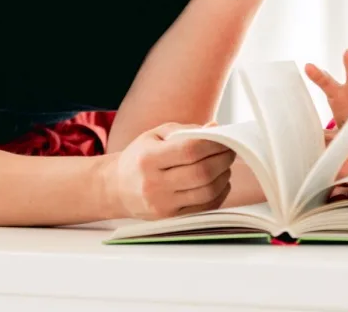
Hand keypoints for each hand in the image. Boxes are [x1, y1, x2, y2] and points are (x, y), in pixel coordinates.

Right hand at [106, 123, 234, 219]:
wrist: (117, 188)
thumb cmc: (140, 157)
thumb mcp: (155, 135)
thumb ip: (186, 131)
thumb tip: (216, 128)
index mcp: (148, 159)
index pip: (190, 150)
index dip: (214, 143)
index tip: (225, 137)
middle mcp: (153, 184)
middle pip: (201, 173)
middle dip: (223, 159)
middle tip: (230, 150)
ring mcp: (162, 205)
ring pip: (207, 192)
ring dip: (224, 177)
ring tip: (225, 165)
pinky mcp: (170, 219)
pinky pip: (204, 208)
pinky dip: (219, 194)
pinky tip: (219, 182)